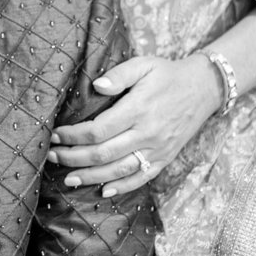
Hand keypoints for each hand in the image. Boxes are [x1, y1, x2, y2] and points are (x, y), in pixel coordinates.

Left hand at [48, 53, 221, 196]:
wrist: (204, 88)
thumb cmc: (167, 74)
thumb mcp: (144, 64)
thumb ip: (119, 74)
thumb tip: (97, 86)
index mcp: (138, 109)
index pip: (98, 130)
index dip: (73, 136)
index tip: (55, 135)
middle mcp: (147, 133)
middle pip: (103, 154)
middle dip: (73, 158)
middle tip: (52, 157)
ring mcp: (157, 150)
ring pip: (119, 170)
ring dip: (90, 177)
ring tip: (68, 179)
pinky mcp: (165, 159)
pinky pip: (142, 178)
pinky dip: (122, 187)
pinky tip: (103, 191)